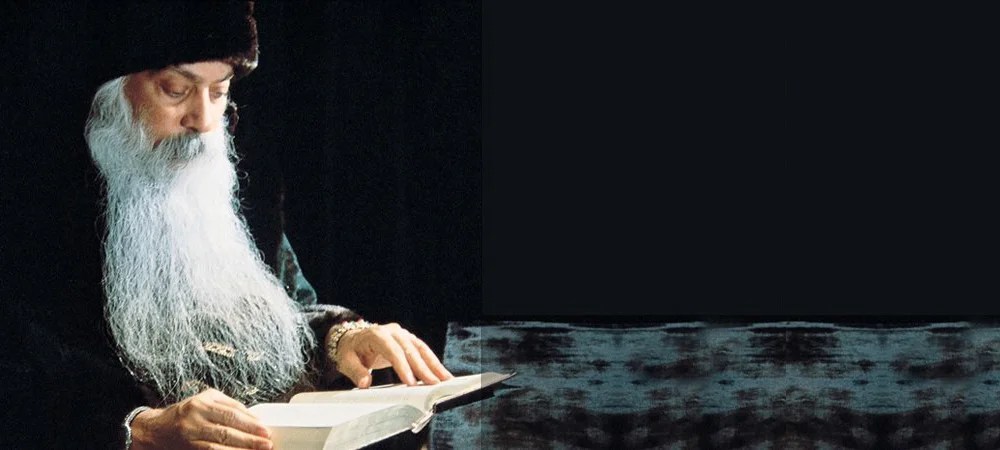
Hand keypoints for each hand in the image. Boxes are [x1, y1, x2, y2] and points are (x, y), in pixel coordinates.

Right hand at [130, 388, 271, 449]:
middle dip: (249, 439)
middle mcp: (194, 419)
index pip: (231, 413)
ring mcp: (189, 437)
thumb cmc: (186, 414)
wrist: (155, 430)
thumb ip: (230, 406)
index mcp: (201, 404)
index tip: (265, 430)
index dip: (250, 423)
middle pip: (226, 431)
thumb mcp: (206, 401)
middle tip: (267, 443)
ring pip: (218, 446)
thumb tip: (255, 418)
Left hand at [331, 322, 453, 387]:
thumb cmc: (350, 351)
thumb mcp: (346, 361)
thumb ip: (356, 372)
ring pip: (421, 348)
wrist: (353, 339)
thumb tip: (365, 383)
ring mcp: (402, 334)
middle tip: (433, 383)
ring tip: (445, 378)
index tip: (411, 382)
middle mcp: (392, 331)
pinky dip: (432, 361)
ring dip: (433, 364)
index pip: (393, 351)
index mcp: (377, 334)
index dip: (403, 367)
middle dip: (423, 368)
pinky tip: (440, 372)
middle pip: (410, 350)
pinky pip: (422, 350)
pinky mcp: (409, 340)